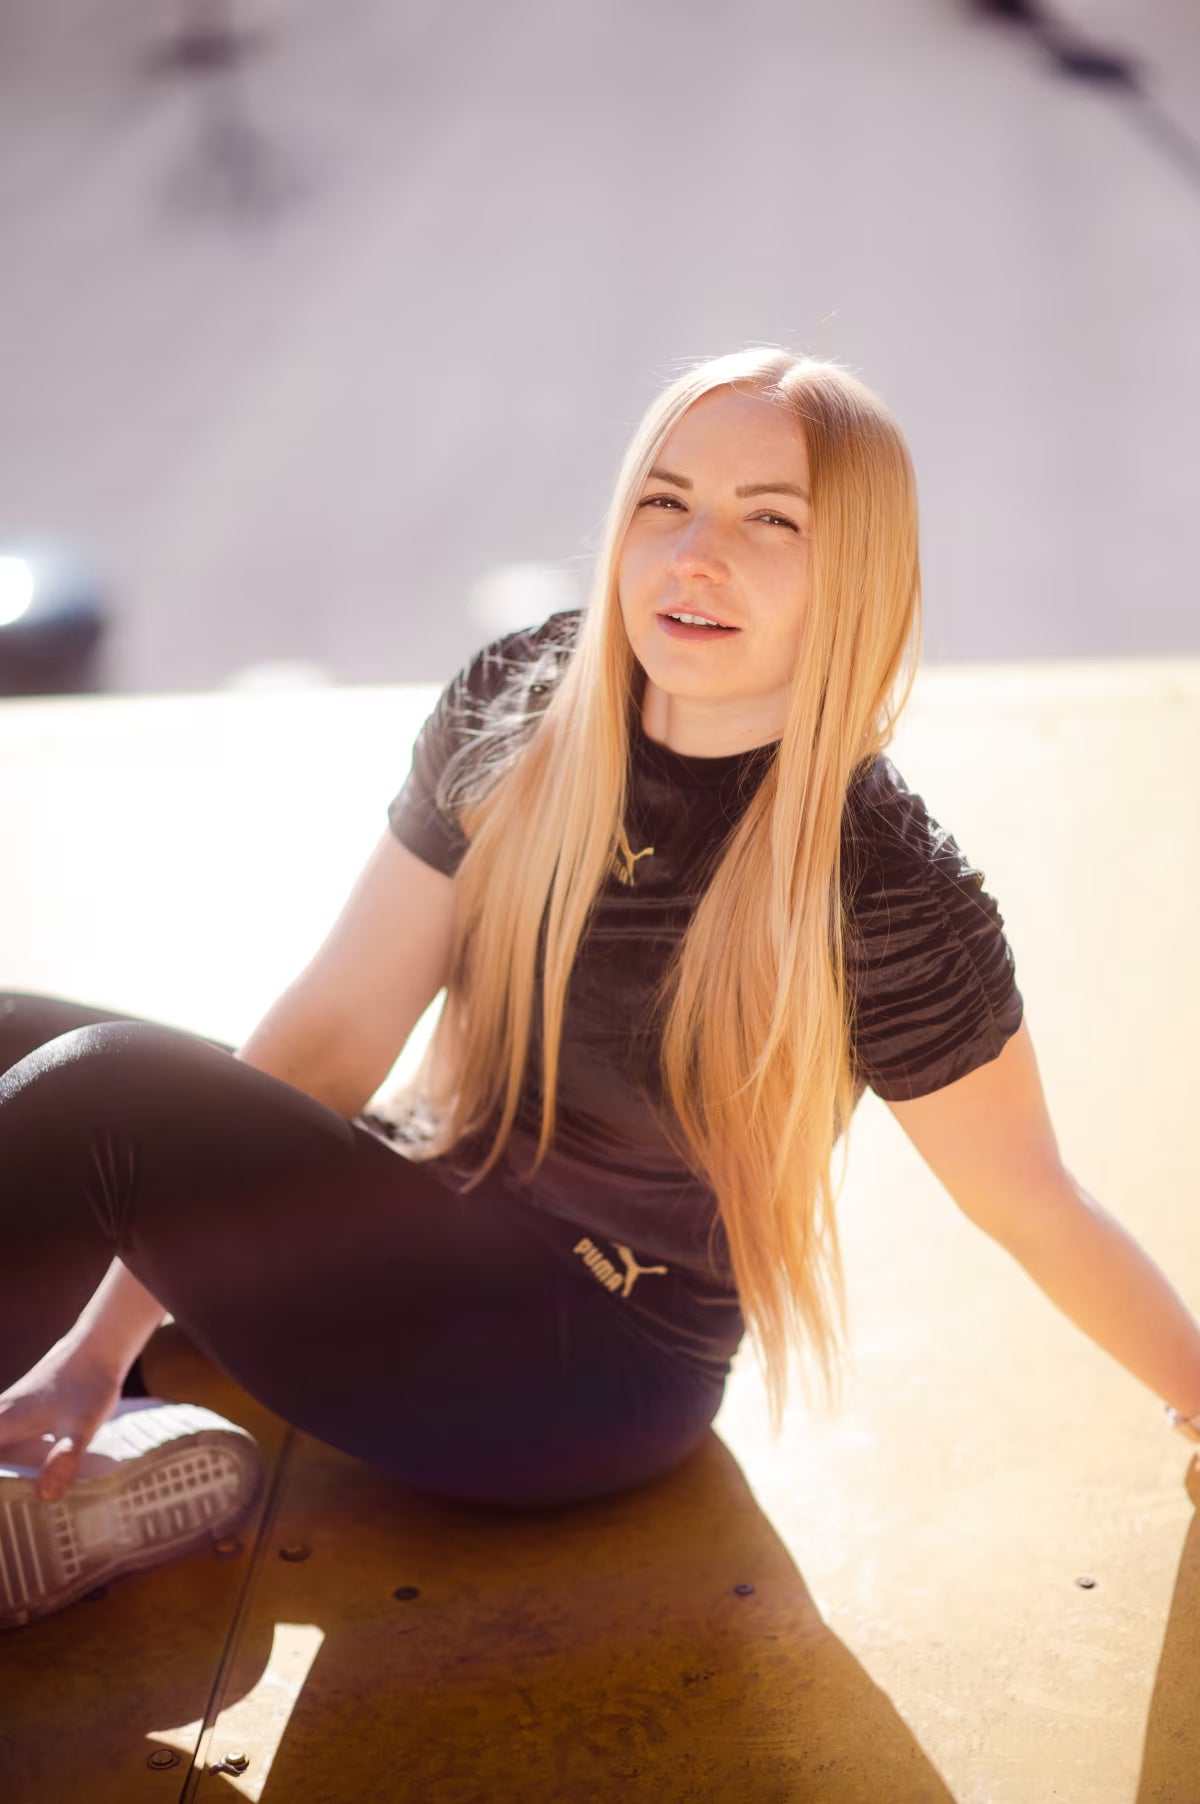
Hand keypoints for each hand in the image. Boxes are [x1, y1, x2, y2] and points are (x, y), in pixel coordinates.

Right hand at [0, 1335, 125, 1502]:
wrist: (97, 1348)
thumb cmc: (88, 1386)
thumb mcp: (81, 1427)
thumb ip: (64, 1459)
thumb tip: (44, 1496)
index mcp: (0, 1425)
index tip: (1, 1509)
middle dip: (0, 1484)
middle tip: (8, 1515)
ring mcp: (5, 1414)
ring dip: (4, 1472)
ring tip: (13, 1504)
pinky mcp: (18, 1413)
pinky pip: (3, 1442)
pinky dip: (8, 1459)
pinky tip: (28, 1477)